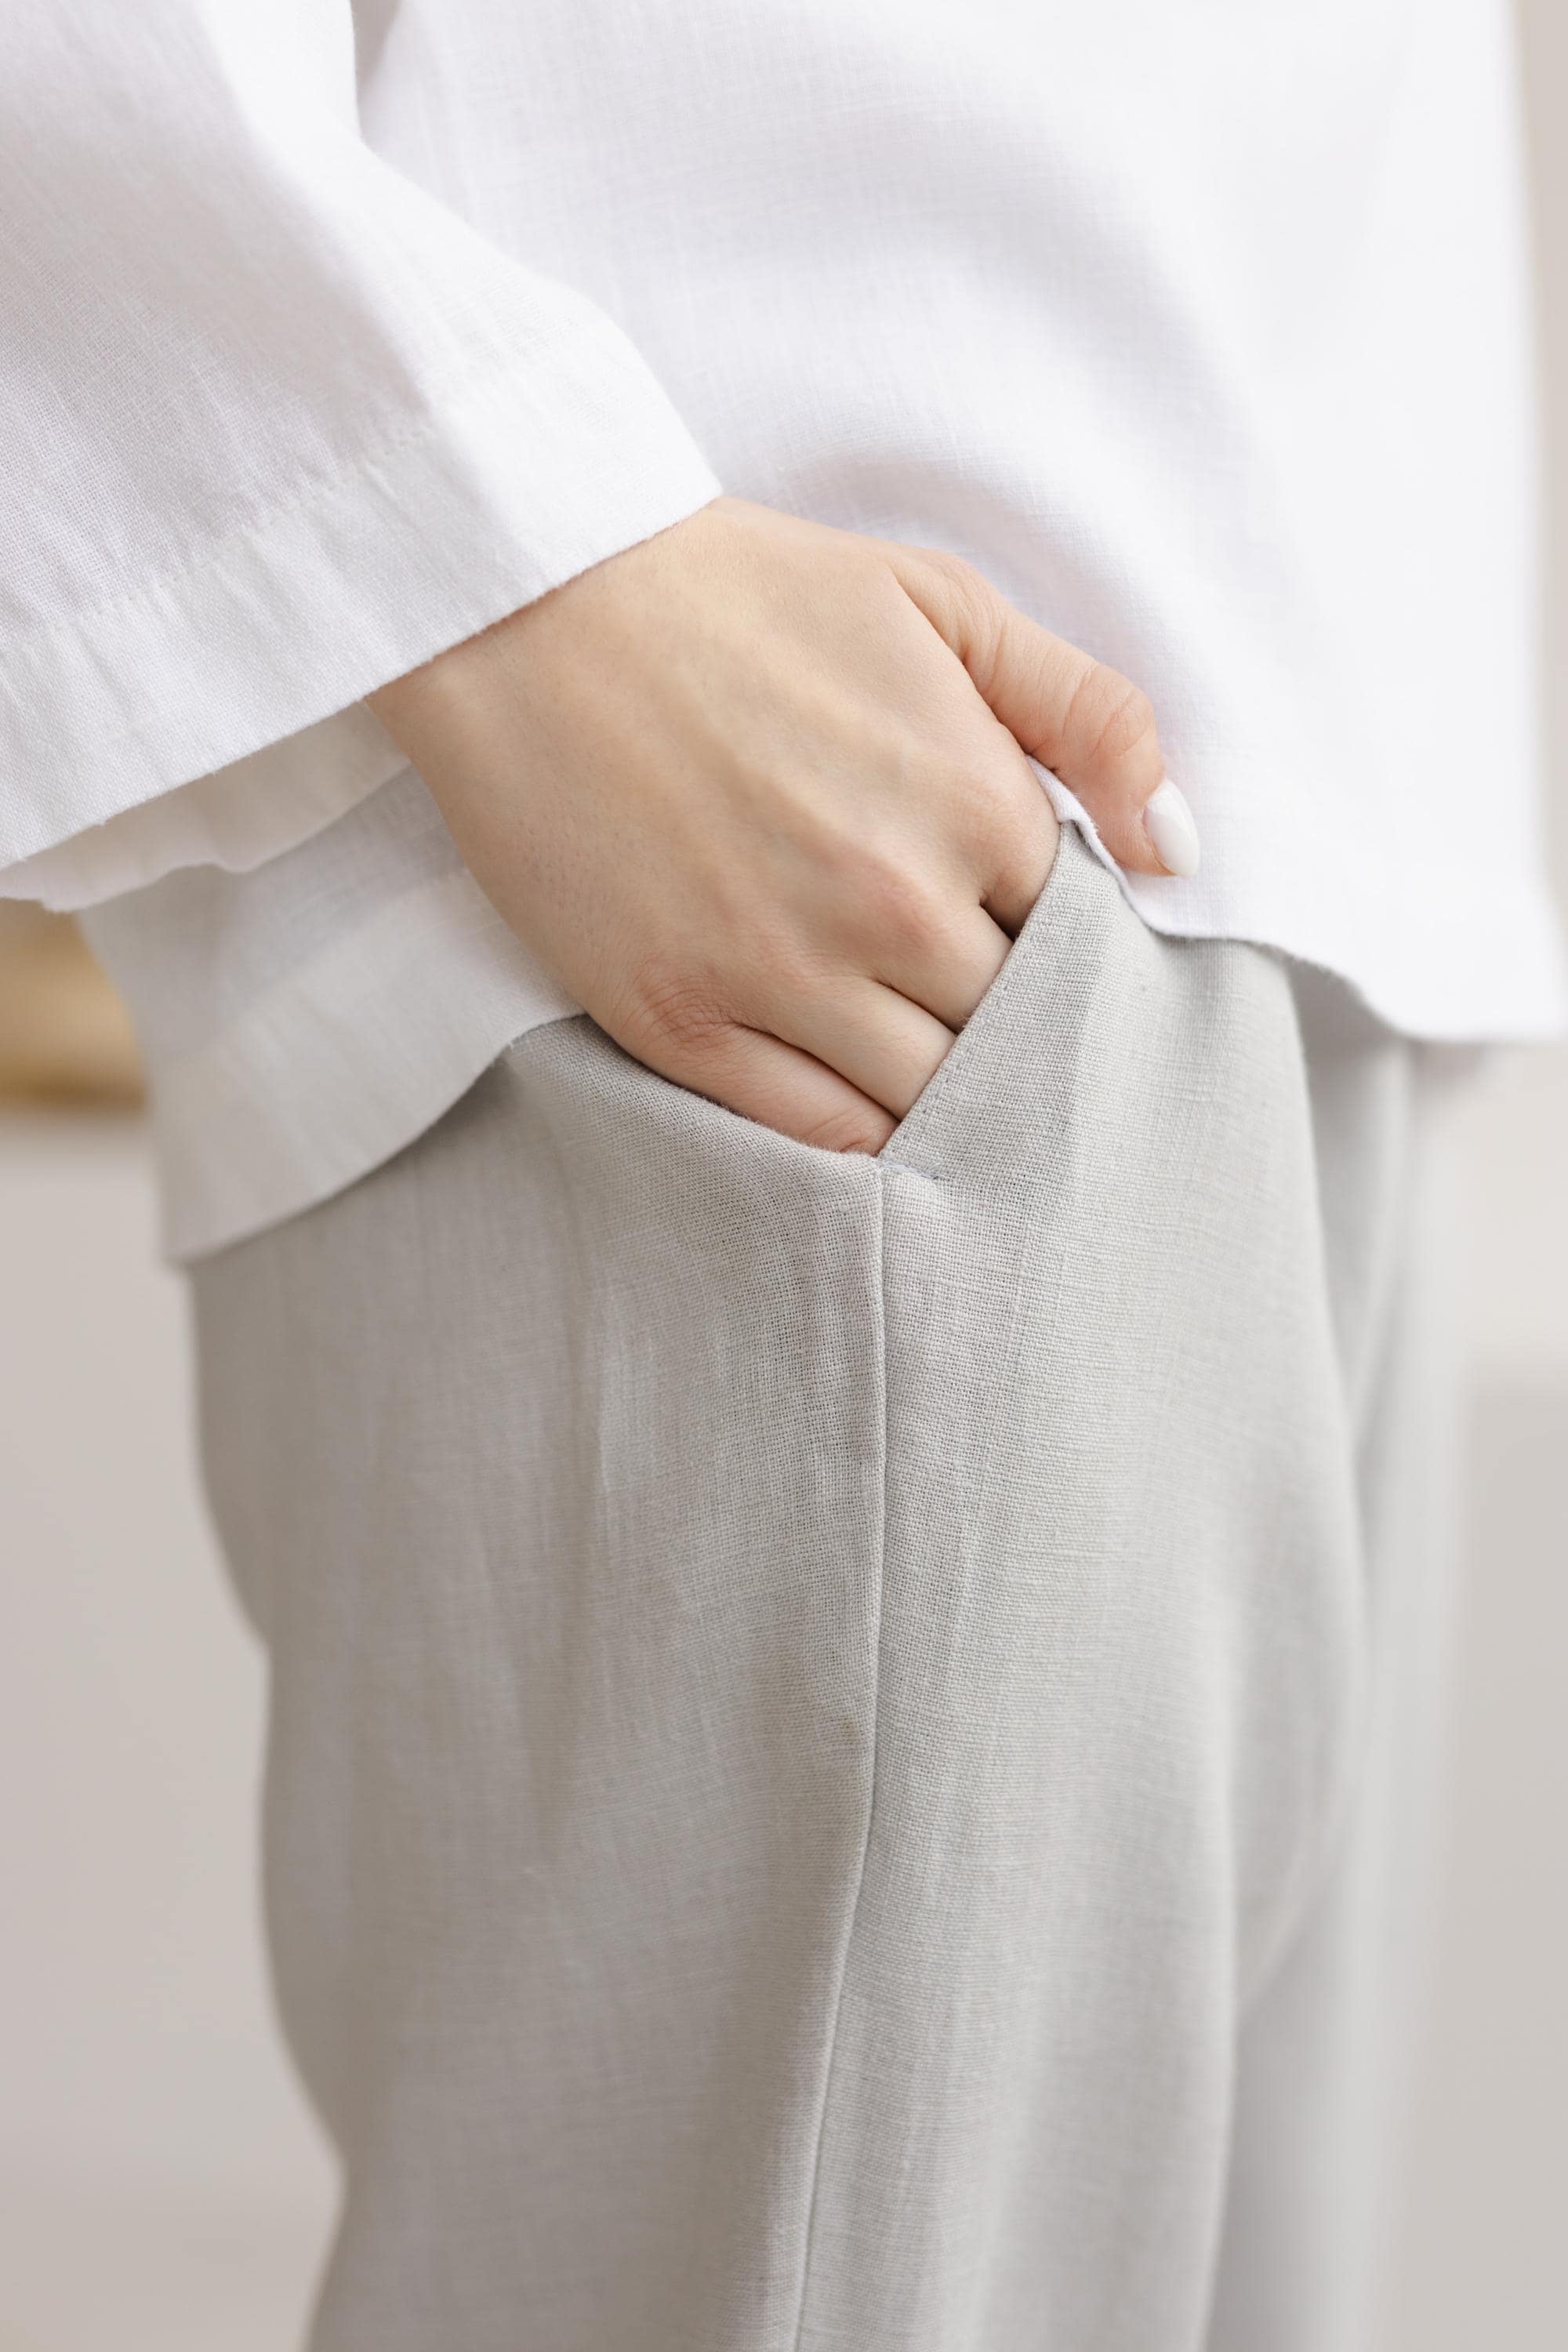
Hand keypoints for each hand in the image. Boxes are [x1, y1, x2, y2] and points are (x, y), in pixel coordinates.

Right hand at [367, 497, 1194, 1153]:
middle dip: (1012, 1030)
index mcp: (972, 800)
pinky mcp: (680, 1020)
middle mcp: (891, 901)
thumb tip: (1177, 852)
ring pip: (927, 1100)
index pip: (1078, 940)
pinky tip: (864, 1114)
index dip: (1057, 944)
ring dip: (945, 1097)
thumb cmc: (742, 595)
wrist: (531, 604)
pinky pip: (813, 1135)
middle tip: (980, 1017)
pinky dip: (855, 1140)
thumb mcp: (941, 601)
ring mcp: (781, 970)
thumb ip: (1088, 714)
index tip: (1019, 935)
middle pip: (1012, 1032)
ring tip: (927, 1066)